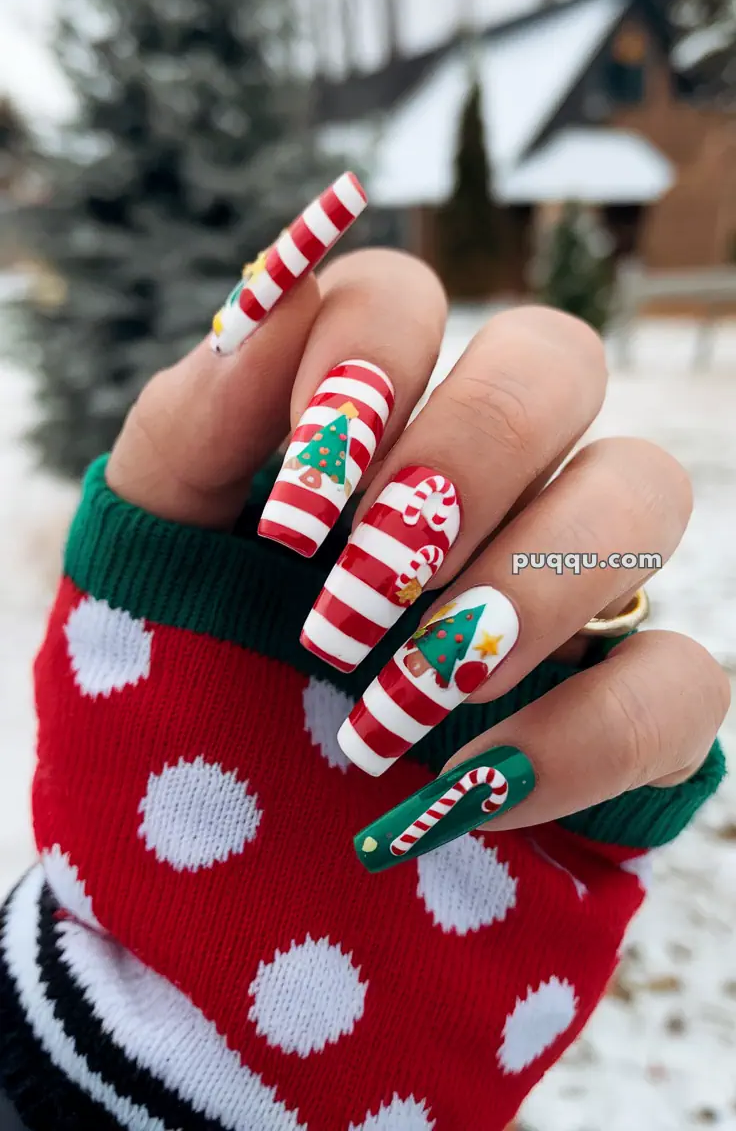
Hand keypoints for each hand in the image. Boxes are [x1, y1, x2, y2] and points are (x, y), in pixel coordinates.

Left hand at [107, 247, 728, 866]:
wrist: (215, 884)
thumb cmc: (178, 705)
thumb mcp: (148, 566)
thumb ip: (189, 431)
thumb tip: (269, 304)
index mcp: (362, 426)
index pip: (402, 297)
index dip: (364, 362)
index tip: (296, 500)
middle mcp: (485, 482)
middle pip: (555, 358)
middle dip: (467, 452)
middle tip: (365, 581)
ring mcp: (572, 587)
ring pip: (645, 490)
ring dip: (531, 583)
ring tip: (407, 691)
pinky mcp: (630, 713)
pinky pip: (683, 682)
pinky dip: (580, 736)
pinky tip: (465, 787)